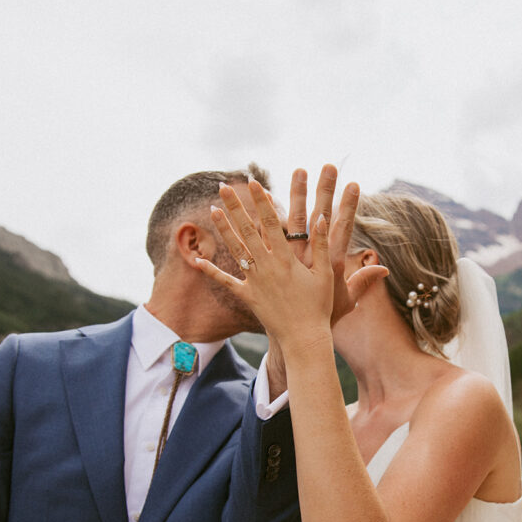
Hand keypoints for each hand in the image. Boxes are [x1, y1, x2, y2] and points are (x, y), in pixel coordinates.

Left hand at [193, 166, 386, 345]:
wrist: (304, 338)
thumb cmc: (318, 307)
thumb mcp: (325, 274)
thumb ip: (322, 245)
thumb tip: (322, 218)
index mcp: (287, 260)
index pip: (271, 223)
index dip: (262, 201)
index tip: (254, 183)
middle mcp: (267, 267)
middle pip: (247, 230)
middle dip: (236, 206)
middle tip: (224, 186)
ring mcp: (254, 282)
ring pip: (235, 249)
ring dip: (223, 228)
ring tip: (213, 208)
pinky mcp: (247, 297)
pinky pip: (226, 282)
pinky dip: (211, 271)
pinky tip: (196, 260)